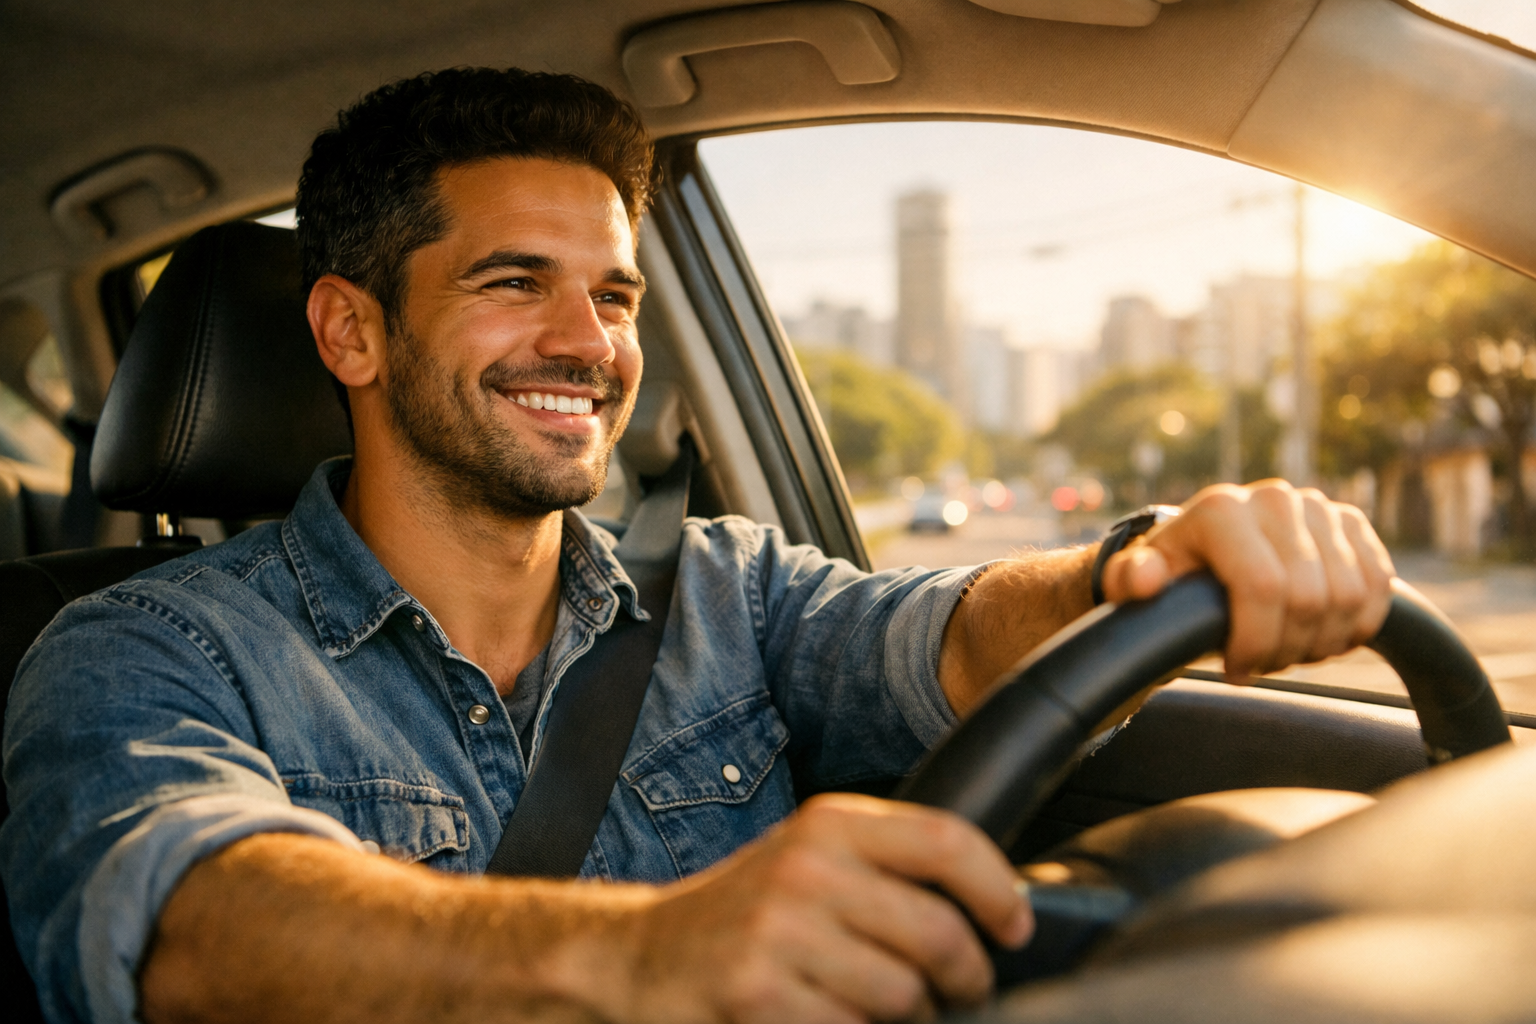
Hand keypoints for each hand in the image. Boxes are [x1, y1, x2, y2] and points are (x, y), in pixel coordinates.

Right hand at [619, 793, 1031, 1023]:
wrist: (642, 958)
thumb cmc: (748, 916)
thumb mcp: (813, 862)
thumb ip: (889, 869)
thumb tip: (996, 908)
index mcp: (829, 825)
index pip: (947, 841)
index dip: (998, 891)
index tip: (1015, 928)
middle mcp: (806, 867)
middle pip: (939, 932)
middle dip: (967, 978)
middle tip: (961, 992)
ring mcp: (778, 931)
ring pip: (905, 995)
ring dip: (912, 1018)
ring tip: (886, 1010)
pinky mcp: (759, 994)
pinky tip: (837, 1021)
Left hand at [1100, 480, 1394, 678]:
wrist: (1210, 550)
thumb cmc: (1174, 574)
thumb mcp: (1139, 580)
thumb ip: (1130, 580)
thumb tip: (1145, 578)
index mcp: (1222, 511)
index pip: (1263, 588)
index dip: (1258, 642)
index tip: (1237, 670)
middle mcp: (1274, 499)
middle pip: (1310, 598)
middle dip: (1288, 648)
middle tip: (1263, 664)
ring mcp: (1317, 508)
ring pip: (1351, 596)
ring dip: (1324, 642)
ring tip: (1288, 650)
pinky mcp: (1351, 524)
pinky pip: (1379, 586)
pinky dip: (1358, 624)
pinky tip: (1322, 635)